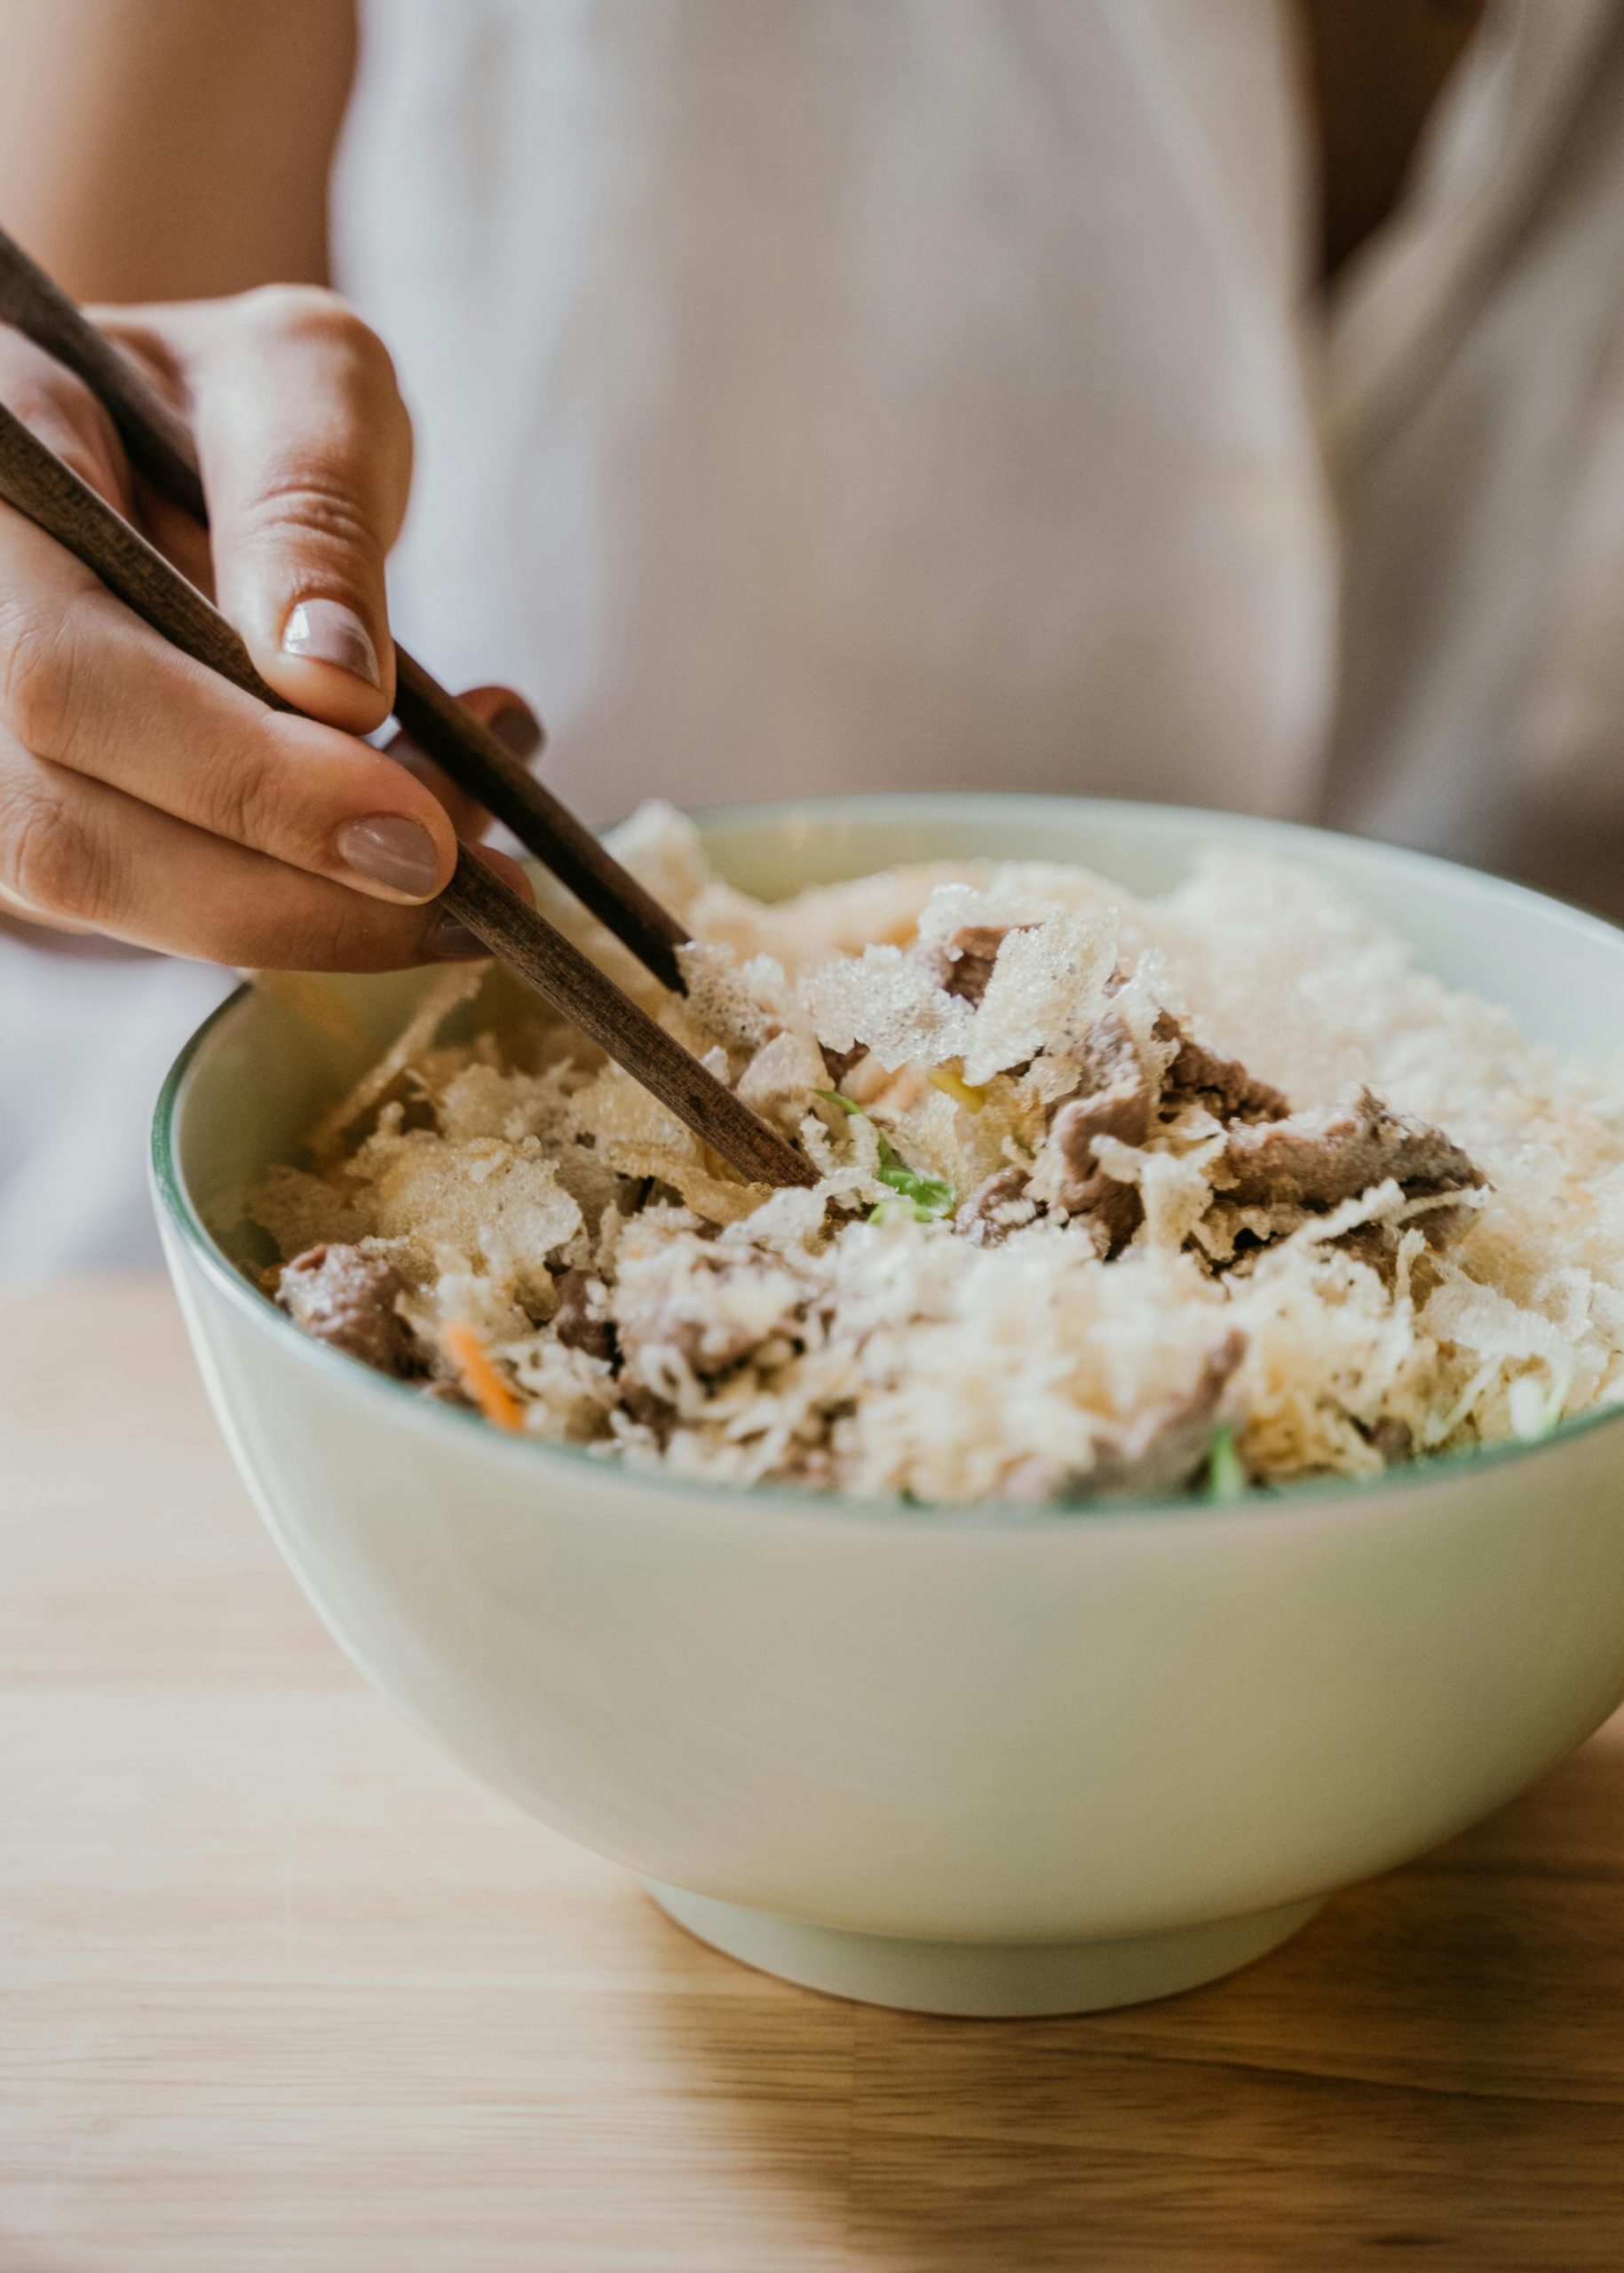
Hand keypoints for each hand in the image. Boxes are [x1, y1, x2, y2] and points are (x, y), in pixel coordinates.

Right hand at [0, 287, 534, 965]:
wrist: (167, 450)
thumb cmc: (223, 403)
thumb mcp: (296, 379)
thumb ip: (310, 500)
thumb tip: (336, 684)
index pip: (65, 674)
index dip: (242, 774)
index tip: (414, 826)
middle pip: (66, 830)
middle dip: (291, 887)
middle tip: (473, 885)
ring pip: (108, 899)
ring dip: (310, 914)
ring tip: (473, 855)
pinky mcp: (40, 827)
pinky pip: (156, 912)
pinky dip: (303, 906)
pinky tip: (420, 847)